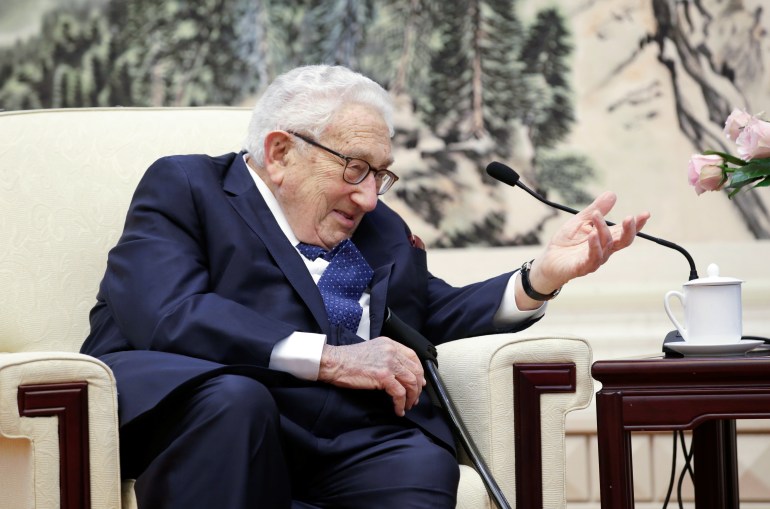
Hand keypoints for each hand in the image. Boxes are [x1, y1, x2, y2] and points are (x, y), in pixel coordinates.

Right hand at [317, 337, 425, 416]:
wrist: (334, 362)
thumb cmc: (348, 359)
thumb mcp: (372, 351)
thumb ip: (387, 357)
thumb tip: (401, 373)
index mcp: (389, 344)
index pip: (413, 356)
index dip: (419, 371)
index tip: (420, 382)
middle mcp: (391, 351)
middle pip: (415, 370)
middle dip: (417, 388)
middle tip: (415, 398)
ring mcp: (388, 363)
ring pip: (411, 382)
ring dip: (411, 397)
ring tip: (407, 406)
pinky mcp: (383, 376)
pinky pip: (400, 393)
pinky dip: (401, 404)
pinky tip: (398, 409)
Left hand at [521, 192, 649, 306]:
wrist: (548, 260)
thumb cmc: (566, 242)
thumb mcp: (580, 221)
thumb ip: (596, 209)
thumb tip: (612, 194)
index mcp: (606, 238)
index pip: (625, 231)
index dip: (636, 224)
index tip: (646, 214)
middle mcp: (605, 250)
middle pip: (623, 241)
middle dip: (629, 230)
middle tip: (630, 217)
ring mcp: (595, 260)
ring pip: (606, 246)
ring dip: (603, 230)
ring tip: (596, 215)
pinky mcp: (582, 267)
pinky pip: (592, 258)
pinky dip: (594, 246)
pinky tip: (592, 235)